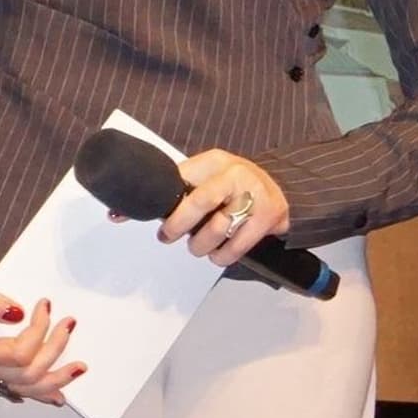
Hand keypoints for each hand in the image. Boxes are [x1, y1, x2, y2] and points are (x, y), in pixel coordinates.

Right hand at [0, 270, 80, 406]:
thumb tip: (15, 314)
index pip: (15, 353)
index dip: (38, 332)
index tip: (46, 306)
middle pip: (25, 373)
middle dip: (53, 349)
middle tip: (69, 324)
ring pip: (28, 388)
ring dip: (56, 378)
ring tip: (80, 367)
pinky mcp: (2, 373)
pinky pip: (25, 391)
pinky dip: (45, 392)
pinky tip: (61, 395)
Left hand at [160, 150, 288, 266]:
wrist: (276, 187)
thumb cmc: (234, 186)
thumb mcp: (206, 176)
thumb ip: (180, 188)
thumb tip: (140, 211)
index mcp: (216, 162)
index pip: (182, 181)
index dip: (167, 206)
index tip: (158, 225)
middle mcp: (237, 174)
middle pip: (201, 202)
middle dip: (180, 225)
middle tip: (169, 236)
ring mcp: (257, 194)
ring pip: (219, 229)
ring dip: (202, 245)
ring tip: (199, 247)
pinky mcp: (271, 215)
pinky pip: (238, 246)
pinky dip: (223, 255)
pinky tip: (219, 253)